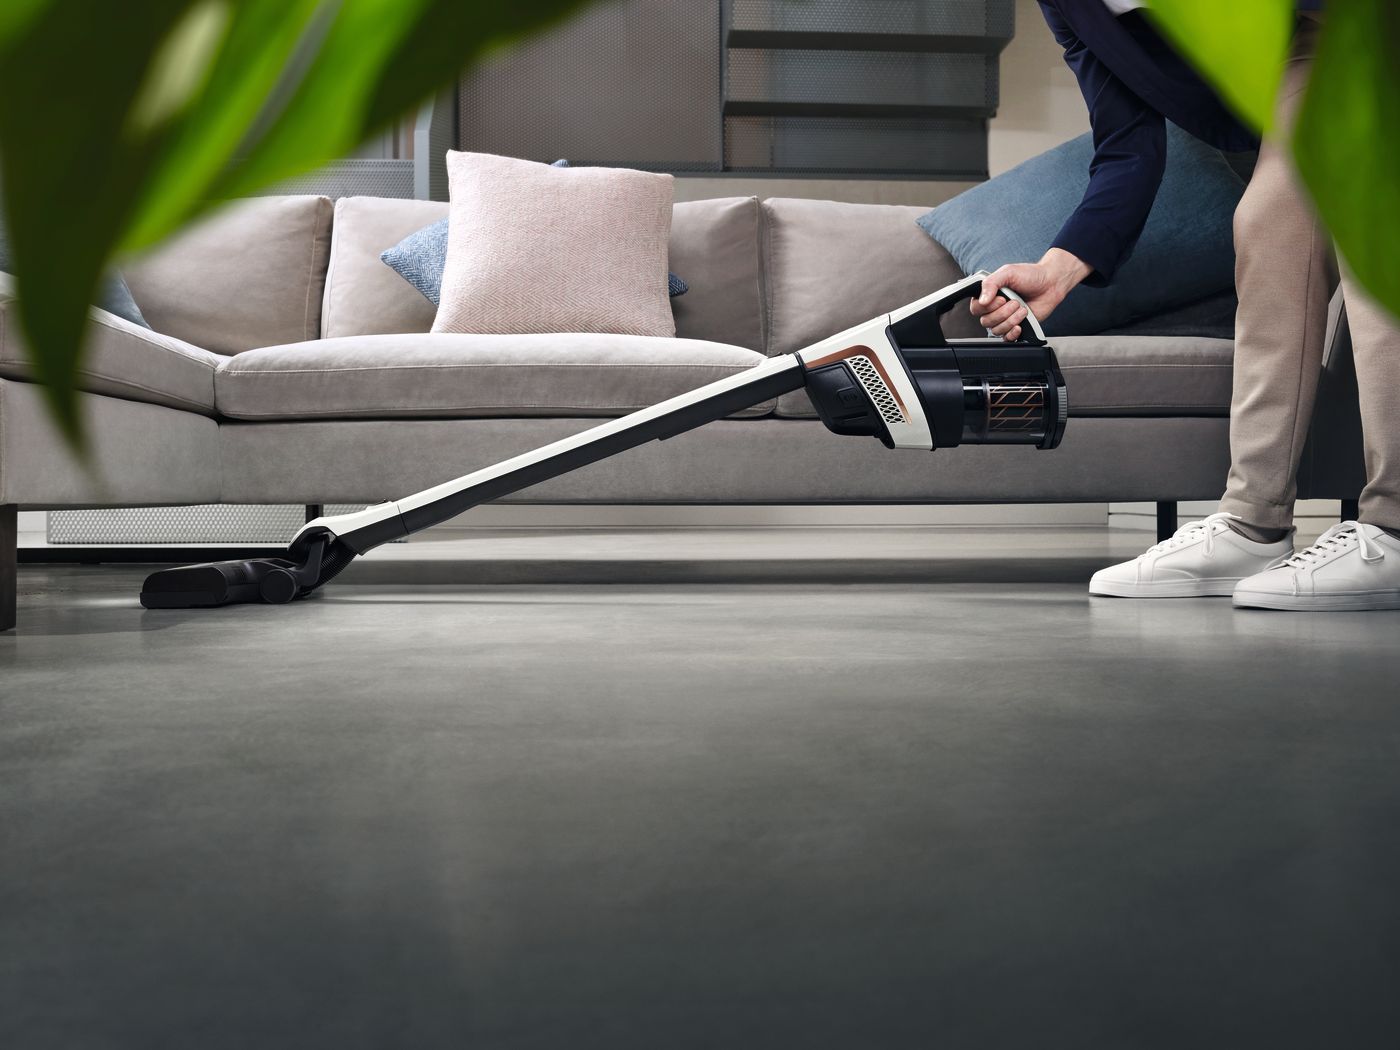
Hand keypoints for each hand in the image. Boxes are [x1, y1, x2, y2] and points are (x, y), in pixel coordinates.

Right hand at [969, 248, 1091, 340]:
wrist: (1050, 284)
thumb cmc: (1030, 275)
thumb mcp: (1007, 272)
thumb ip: (990, 283)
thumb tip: (982, 300)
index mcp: (989, 295)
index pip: (976, 308)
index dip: (988, 307)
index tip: (1001, 299)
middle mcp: (994, 308)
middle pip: (985, 321)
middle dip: (1003, 313)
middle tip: (1015, 302)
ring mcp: (1004, 319)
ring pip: (996, 330)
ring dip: (1011, 320)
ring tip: (1022, 309)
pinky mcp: (1015, 327)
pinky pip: (1006, 338)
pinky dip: (1012, 333)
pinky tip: (1020, 325)